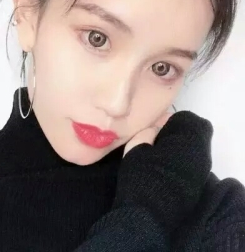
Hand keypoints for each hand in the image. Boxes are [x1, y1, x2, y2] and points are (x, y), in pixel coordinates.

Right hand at [113, 110, 212, 232]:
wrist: (147, 215)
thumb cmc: (142, 175)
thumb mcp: (137, 146)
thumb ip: (148, 132)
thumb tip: (155, 127)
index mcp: (188, 143)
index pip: (188, 121)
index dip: (172, 121)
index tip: (156, 125)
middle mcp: (199, 158)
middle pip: (190, 139)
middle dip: (173, 137)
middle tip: (153, 140)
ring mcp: (198, 177)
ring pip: (189, 155)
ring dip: (175, 153)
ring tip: (154, 157)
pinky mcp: (193, 192)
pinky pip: (188, 170)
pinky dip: (176, 167)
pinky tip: (160, 172)